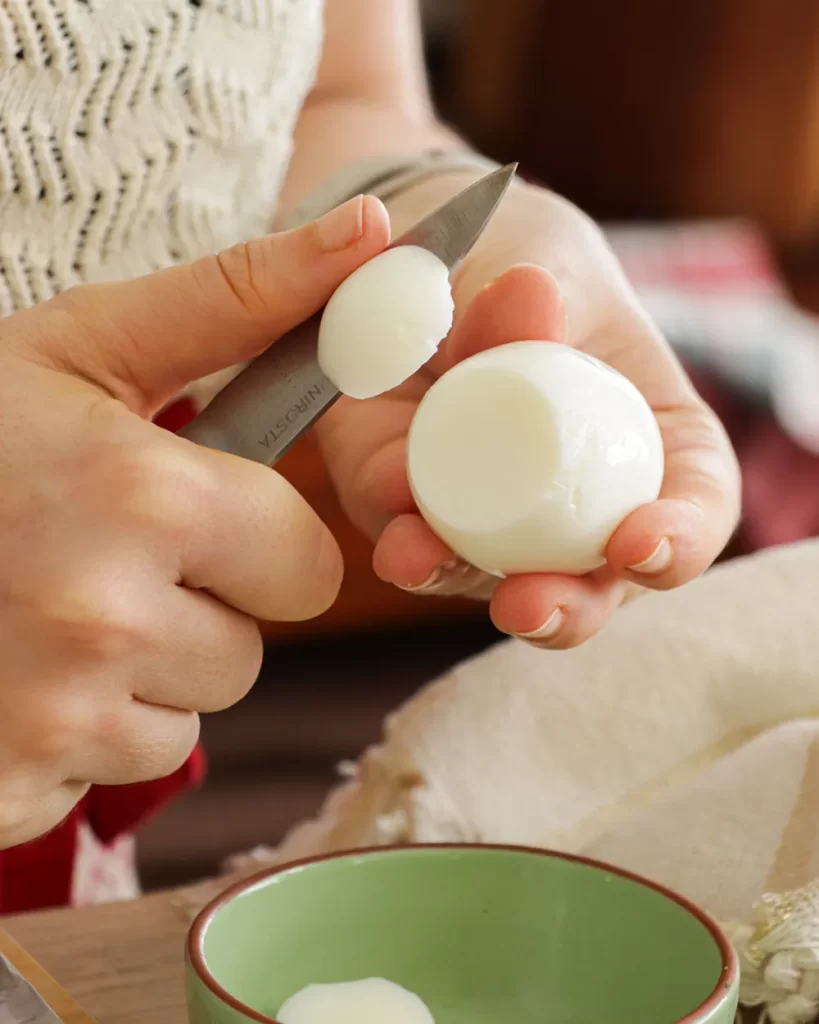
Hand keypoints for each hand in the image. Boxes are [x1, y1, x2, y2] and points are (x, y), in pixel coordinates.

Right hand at [0, 196, 388, 847]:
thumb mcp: (79, 348)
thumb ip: (235, 300)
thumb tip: (369, 235)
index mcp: (141, 499)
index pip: (310, 567)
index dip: (263, 545)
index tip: (204, 521)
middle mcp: (103, 620)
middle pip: (249, 652)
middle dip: (201, 612)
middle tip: (103, 559)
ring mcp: (49, 723)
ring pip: (184, 721)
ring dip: (137, 677)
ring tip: (46, 614)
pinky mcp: (4, 788)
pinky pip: (103, 774)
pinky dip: (73, 735)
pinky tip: (9, 672)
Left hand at [316, 176, 739, 648]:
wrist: (433, 268)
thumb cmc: (521, 265)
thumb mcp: (539, 258)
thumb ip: (536, 287)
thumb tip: (525, 300)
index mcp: (647, 438)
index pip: (694, 501)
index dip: (683, 538)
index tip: (642, 542)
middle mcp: (576, 500)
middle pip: (591, 581)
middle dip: (563, 608)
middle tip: (530, 606)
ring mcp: (493, 519)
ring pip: (488, 580)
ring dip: (454, 581)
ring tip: (418, 559)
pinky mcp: (413, 510)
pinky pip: (408, 540)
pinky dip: (398, 541)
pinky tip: (389, 532)